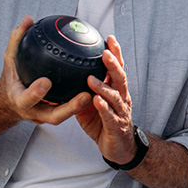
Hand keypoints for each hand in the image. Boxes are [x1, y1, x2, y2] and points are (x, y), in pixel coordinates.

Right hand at [2, 16, 90, 124]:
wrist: (12, 99)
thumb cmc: (13, 75)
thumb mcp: (10, 58)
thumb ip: (17, 40)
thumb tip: (28, 19)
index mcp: (19, 100)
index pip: (26, 99)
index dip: (35, 93)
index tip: (46, 81)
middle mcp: (34, 112)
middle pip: (53, 116)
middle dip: (69, 108)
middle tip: (85, 95)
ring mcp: (46, 116)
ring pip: (66, 117)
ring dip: (82, 108)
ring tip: (97, 93)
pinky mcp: (57, 115)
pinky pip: (72, 111)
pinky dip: (84, 103)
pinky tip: (99, 87)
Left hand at [76, 36, 136, 164]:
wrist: (120, 149)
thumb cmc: (105, 124)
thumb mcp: (92, 106)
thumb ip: (82, 91)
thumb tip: (65, 77)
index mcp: (118, 91)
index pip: (118, 68)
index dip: (116, 53)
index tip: (109, 38)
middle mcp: (122, 98)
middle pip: (120, 78)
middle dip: (114, 64)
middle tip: (104, 52)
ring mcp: (121, 112)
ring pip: (115, 96)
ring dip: (104, 86)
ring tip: (91, 78)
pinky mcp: (116, 127)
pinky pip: (110, 116)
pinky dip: (103, 107)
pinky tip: (96, 101)